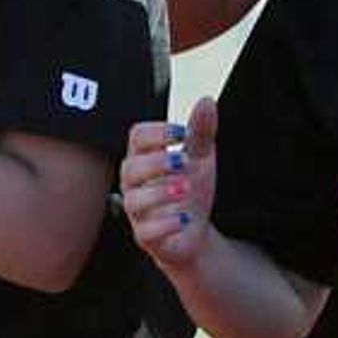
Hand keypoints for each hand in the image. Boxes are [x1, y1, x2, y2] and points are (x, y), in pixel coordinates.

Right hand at [120, 98, 217, 269]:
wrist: (195, 232)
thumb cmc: (190, 189)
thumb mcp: (201, 158)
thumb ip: (201, 132)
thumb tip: (206, 100)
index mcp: (144, 158)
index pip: (136, 137)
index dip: (157, 132)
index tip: (182, 133)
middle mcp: (135, 184)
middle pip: (130, 167)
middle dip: (157, 162)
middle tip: (184, 161)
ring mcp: (138, 211)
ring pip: (134, 200)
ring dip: (160, 192)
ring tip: (185, 188)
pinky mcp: (146, 236)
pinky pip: (146, 231)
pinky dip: (165, 223)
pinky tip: (185, 217)